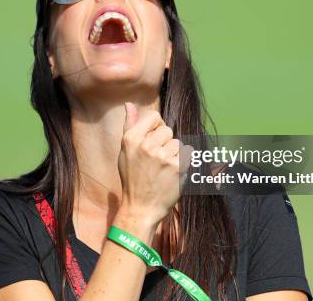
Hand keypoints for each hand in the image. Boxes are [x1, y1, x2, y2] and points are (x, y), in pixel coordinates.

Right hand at [116, 102, 192, 226]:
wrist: (141, 208)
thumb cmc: (132, 178)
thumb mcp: (125, 151)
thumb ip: (129, 126)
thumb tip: (129, 104)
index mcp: (131, 139)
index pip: (154, 117)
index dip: (156, 128)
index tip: (153, 141)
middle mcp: (146, 145)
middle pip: (167, 130)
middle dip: (164, 143)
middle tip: (155, 161)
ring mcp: (162, 156)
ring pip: (177, 143)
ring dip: (173, 155)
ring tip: (162, 170)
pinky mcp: (178, 167)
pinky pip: (188, 153)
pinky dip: (184, 162)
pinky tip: (172, 173)